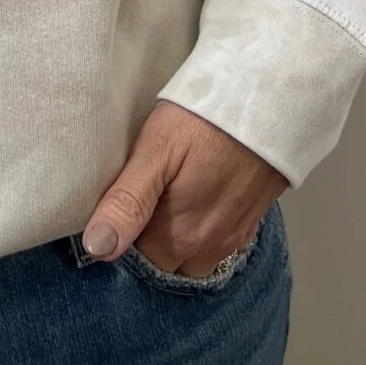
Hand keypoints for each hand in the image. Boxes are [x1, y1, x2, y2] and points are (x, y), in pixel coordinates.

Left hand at [80, 103, 286, 277]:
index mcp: (181, 236)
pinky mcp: (250, 222)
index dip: (119, 242)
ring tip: (160, 205)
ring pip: (192, 261)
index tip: (110, 215)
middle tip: (132, 204)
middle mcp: (210, 247)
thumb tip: (97, 250)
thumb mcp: (157, 150)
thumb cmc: (204, 119)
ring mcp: (234, 237)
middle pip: (166, 266)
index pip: (138, 263)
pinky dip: (200, 235)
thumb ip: (128, 202)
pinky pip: (217, 246)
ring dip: (174, 244)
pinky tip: (191, 205)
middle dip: (146, 244)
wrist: (267, 98)